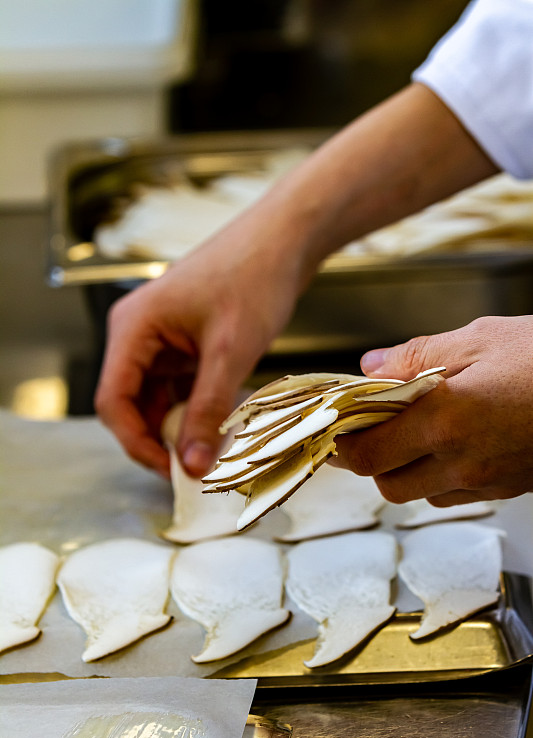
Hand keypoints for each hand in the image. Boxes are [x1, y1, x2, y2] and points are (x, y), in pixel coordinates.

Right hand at [94, 212, 303, 478]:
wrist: (283, 239)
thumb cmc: (254, 278)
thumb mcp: (231, 352)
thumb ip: (209, 411)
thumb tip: (193, 466)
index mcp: (133, 328)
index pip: (112, 401)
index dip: (136, 442)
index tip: (171, 471)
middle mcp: (136, 333)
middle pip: (129, 404)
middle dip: (157, 439)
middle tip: (194, 468)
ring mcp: (158, 338)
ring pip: (154, 399)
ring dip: (178, 427)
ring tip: (210, 450)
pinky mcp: (181, 342)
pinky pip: (176, 387)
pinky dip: (193, 409)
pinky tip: (218, 425)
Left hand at [334, 315, 532, 504]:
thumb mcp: (482, 339)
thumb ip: (419, 354)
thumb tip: (373, 367)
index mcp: (447, 420)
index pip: (368, 453)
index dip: (341, 444)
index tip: (334, 427)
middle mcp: (464, 462)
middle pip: (388, 484)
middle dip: (370, 460)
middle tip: (367, 430)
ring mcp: (487, 482)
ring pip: (421, 494)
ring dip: (404, 470)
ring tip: (409, 434)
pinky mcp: (507, 489)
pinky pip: (455, 496)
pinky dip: (438, 477)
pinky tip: (446, 446)